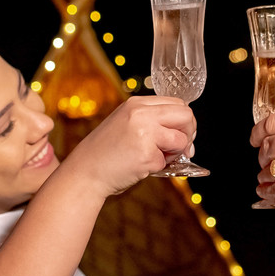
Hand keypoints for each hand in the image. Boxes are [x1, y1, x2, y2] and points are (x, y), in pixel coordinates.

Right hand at [64, 96, 196, 195]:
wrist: (85, 172)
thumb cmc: (107, 152)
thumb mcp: (126, 123)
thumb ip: (152, 121)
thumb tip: (185, 131)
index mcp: (137, 104)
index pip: (177, 103)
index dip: (184, 121)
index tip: (180, 135)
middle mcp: (141, 114)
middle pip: (186, 115)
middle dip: (189, 133)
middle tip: (182, 149)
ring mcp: (144, 133)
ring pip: (182, 139)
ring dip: (175, 153)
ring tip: (157, 159)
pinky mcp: (146, 155)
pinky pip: (167, 162)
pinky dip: (159, 168)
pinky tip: (141, 167)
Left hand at [251, 112, 274, 230]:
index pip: (273, 122)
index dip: (259, 132)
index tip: (255, 138)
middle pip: (267, 146)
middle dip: (263, 156)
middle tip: (266, 162)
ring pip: (267, 169)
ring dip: (266, 175)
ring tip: (270, 179)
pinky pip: (272, 189)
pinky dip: (267, 192)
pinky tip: (268, 191)